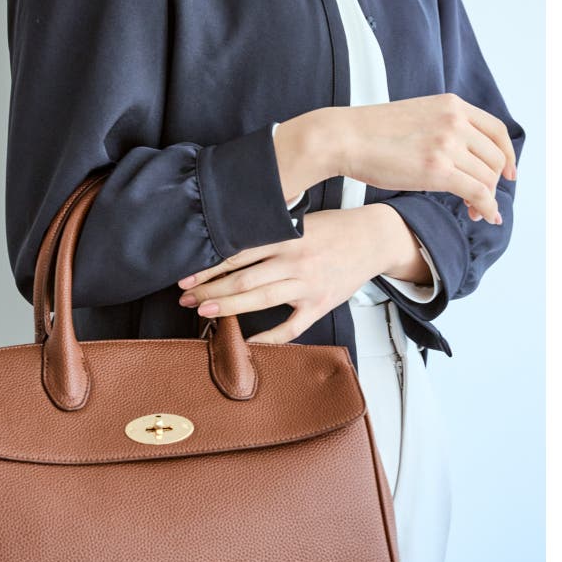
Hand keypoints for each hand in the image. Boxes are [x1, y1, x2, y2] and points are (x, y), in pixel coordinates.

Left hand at [177, 203, 423, 343]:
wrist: (375, 238)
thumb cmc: (334, 228)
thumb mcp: (300, 219)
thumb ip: (268, 231)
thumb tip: (229, 245)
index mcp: (286, 237)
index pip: (239, 253)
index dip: (210, 267)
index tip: (187, 276)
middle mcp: (295, 261)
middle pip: (243, 279)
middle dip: (210, 290)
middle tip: (186, 298)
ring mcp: (307, 286)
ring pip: (260, 300)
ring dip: (228, 307)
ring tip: (204, 312)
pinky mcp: (319, 305)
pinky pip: (291, 327)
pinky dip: (268, 338)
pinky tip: (247, 343)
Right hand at [331, 93, 516, 223]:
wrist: (345, 137)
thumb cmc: (369, 134)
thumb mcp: (414, 117)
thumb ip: (438, 128)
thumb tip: (450, 153)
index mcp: (452, 105)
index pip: (496, 130)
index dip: (507, 155)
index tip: (508, 174)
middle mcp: (456, 121)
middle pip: (495, 157)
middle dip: (494, 183)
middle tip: (483, 201)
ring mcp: (448, 144)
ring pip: (487, 177)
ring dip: (487, 198)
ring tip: (476, 212)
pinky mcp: (437, 169)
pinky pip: (476, 191)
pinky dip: (487, 206)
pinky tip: (484, 215)